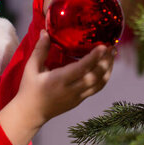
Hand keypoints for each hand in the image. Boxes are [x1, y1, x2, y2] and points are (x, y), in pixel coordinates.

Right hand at [0, 30, 114, 144]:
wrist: (31, 113)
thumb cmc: (30, 89)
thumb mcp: (31, 68)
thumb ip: (40, 50)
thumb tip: (46, 31)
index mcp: (59, 80)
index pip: (80, 68)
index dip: (94, 57)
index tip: (103, 46)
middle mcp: (71, 89)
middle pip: (95, 76)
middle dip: (106, 61)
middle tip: (112, 46)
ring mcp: (77, 96)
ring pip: (99, 83)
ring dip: (108, 68)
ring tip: (113, 54)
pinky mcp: (80, 100)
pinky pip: (97, 88)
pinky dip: (105, 77)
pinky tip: (107, 67)